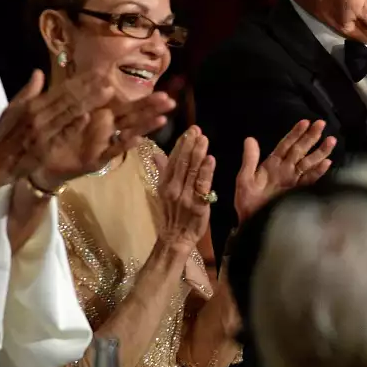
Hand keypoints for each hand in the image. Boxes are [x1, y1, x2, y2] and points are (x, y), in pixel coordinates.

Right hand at [0, 70, 123, 190]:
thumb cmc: (7, 134)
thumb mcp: (13, 110)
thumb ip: (28, 91)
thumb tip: (38, 72)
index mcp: (33, 104)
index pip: (62, 89)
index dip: (82, 80)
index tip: (99, 72)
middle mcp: (39, 115)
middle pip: (69, 98)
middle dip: (90, 87)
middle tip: (110, 77)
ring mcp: (42, 131)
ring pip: (69, 113)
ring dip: (89, 101)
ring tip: (108, 92)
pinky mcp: (44, 148)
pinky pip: (60, 136)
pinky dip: (72, 127)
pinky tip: (87, 118)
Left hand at [31, 87, 174, 191]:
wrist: (45, 162)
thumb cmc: (59, 135)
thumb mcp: (68, 110)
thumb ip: (79, 93)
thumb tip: (99, 76)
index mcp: (103, 115)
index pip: (128, 105)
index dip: (146, 100)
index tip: (164, 92)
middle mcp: (108, 129)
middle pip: (134, 117)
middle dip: (152, 109)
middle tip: (170, 101)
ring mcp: (105, 144)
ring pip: (128, 132)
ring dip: (145, 125)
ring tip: (162, 118)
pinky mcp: (97, 158)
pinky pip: (111, 150)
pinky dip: (124, 145)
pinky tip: (136, 138)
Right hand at [156, 126, 214, 247]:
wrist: (175, 237)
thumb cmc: (172, 213)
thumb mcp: (163, 191)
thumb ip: (162, 171)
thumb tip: (155, 153)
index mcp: (164, 183)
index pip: (172, 160)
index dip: (181, 144)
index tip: (188, 131)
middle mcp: (173, 188)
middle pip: (181, 163)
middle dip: (189, 144)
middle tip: (197, 129)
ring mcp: (185, 196)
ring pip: (191, 171)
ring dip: (198, 154)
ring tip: (204, 139)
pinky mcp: (198, 204)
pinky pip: (202, 185)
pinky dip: (206, 171)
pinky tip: (210, 159)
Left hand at [234, 119, 336, 224]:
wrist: (253, 224)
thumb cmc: (247, 202)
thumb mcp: (244, 179)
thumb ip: (250, 160)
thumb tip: (249, 139)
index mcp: (272, 164)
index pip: (286, 144)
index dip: (295, 133)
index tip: (305, 122)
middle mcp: (286, 170)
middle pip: (300, 150)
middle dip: (311, 137)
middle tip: (321, 124)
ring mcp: (294, 181)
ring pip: (309, 163)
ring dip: (320, 152)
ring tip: (331, 140)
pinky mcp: (299, 192)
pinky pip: (310, 180)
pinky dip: (318, 172)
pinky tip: (327, 163)